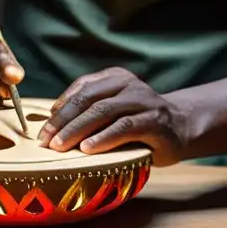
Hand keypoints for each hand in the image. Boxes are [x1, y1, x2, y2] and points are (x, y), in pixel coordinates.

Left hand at [37, 67, 188, 165]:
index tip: (43, 131)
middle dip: (63, 121)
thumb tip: (52, 128)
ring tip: (61, 146)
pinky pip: (124, 127)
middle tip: (46, 140)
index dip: (59, 109)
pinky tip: (87, 149)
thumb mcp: (114, 111)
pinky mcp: (155, 121)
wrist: (183, 127)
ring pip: (103, 112)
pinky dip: (103, 138)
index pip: (81, 89)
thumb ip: (90, 112)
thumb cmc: (140, 123)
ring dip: (78, 130)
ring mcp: (144, 101)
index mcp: (115, 78)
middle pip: (88, 99)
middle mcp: (129, 85)